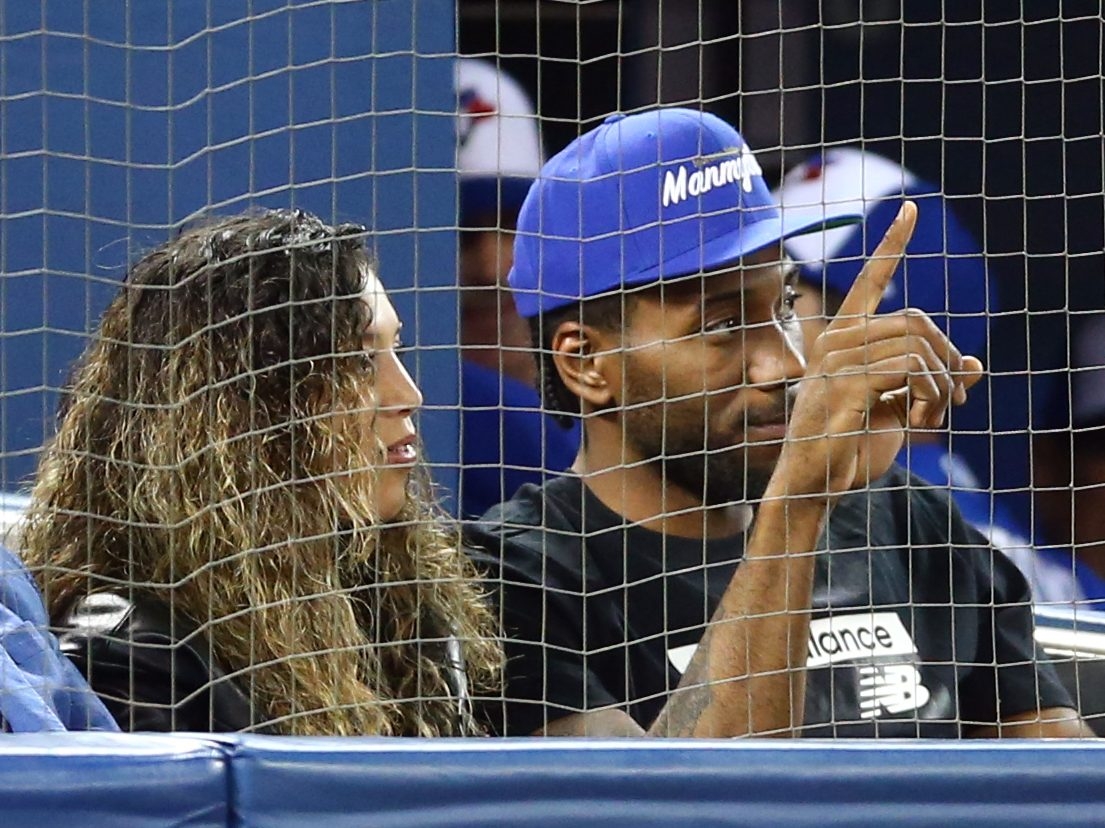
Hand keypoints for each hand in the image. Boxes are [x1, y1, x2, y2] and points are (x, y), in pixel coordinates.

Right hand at [769, 201, 983, 498]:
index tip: (911, 209)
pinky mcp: (845, 386)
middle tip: (955, 397)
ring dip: (944, 386)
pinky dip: (933, 396)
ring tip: (938, 415)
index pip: (870, 281)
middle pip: (917, 321)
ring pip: (919, 348)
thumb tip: (974, 364)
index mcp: (843, 340)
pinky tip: (924, 419)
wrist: (812, 484)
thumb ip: (930, 383)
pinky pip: (911, 371)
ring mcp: (838, 362)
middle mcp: (836, 342)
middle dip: (949, 359)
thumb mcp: (899, 411)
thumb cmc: (848, 447)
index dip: (892, 244)